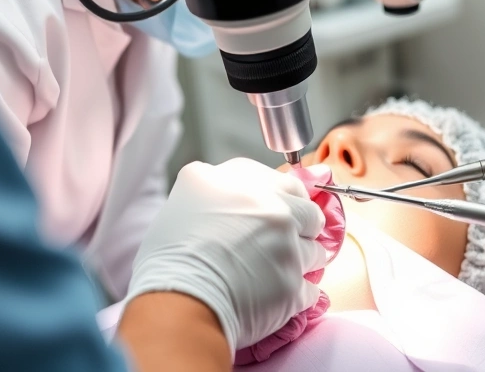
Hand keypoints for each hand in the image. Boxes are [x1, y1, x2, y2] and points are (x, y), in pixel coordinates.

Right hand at [127, 158, 327, 352]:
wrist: (175, 305)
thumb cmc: (169, 259)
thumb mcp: (186, 199)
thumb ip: (223, 189)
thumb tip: (257, 194)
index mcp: (237, 179)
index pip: (284, 181)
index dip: (282, 201)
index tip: (277, 214)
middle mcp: (268, 204)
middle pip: (308, 210)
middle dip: (301, 226)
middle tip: (280, 242)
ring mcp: (286, 243)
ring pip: (315, 250)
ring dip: (301, 262)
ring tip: (272, 274)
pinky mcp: (294, 282)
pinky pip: (311, 288)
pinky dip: (297, 294)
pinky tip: (275, 297)